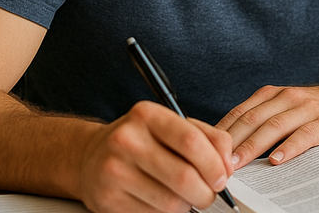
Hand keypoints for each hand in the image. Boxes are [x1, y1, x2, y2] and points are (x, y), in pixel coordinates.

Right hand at [77, 101, 233, 212]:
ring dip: (188, 204)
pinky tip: (164, 200)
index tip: (223, 175)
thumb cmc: (140, 140)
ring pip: (171, 202)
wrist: (91, 157)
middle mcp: (126, 141)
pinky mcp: (107, 201)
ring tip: (187, 195)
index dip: (214, 163)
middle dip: (207, 191)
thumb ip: (207, 137)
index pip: (190, 141)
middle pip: (184, 176)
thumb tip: (227, 163)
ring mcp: (113, 172)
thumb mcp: (172, 125)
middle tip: (210, 192)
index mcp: (146, 115)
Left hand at [216, 78, 318, 168]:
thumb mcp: (292, 109)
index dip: (220, 132)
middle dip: (229, 143)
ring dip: (251, 147)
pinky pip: (304, 135)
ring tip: (236, 165)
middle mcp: (288, 97)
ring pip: (272, 126)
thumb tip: (234, 149)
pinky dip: (288, 148)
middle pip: (251, 119)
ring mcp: (308, 108)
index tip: (203, 152)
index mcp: (275, 95)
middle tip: (213, 163)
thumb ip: (268, 122)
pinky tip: (277, 161)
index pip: (240, 112)